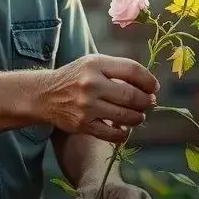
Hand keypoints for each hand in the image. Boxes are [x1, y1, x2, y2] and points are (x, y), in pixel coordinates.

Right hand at [42, 54, 159, 142]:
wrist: (45, 95)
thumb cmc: (75, 77)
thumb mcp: (94, 63)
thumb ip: (118, 70)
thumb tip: (147, 86)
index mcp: (96, 64)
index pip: (132, 70)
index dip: (148, 80)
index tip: (154, 87)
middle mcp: (92, 84)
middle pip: (131, 95)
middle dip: (146, 101)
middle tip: (149, 103)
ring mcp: (87, 106)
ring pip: (125, 116)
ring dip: (138, 117)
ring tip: (139, 115)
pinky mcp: (83, 125)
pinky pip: (112, 134)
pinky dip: (123, 133)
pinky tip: (125, 129)